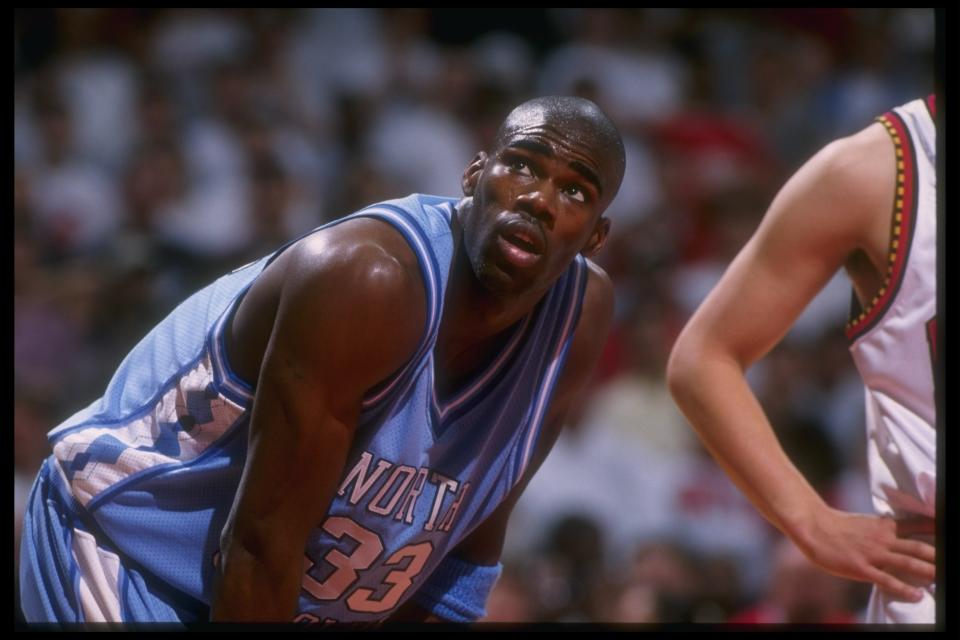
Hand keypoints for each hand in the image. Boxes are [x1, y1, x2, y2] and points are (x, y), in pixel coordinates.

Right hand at [791, 507, 934, 601]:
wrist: (812, 526)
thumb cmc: (835, 526)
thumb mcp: (864, 522)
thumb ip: (881, 529)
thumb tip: (895, 532)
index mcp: (884, 526)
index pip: (916, 526)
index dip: (934, 529)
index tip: (945, 531)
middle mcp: (882, 539)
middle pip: (918, 547)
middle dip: (936, 555)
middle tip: (948, 561)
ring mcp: (873, 554)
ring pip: (908, 563)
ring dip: (928, 570)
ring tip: (941, 577)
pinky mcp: (861, 568)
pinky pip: (887, 580)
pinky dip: (904, 588)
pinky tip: (917, 595)